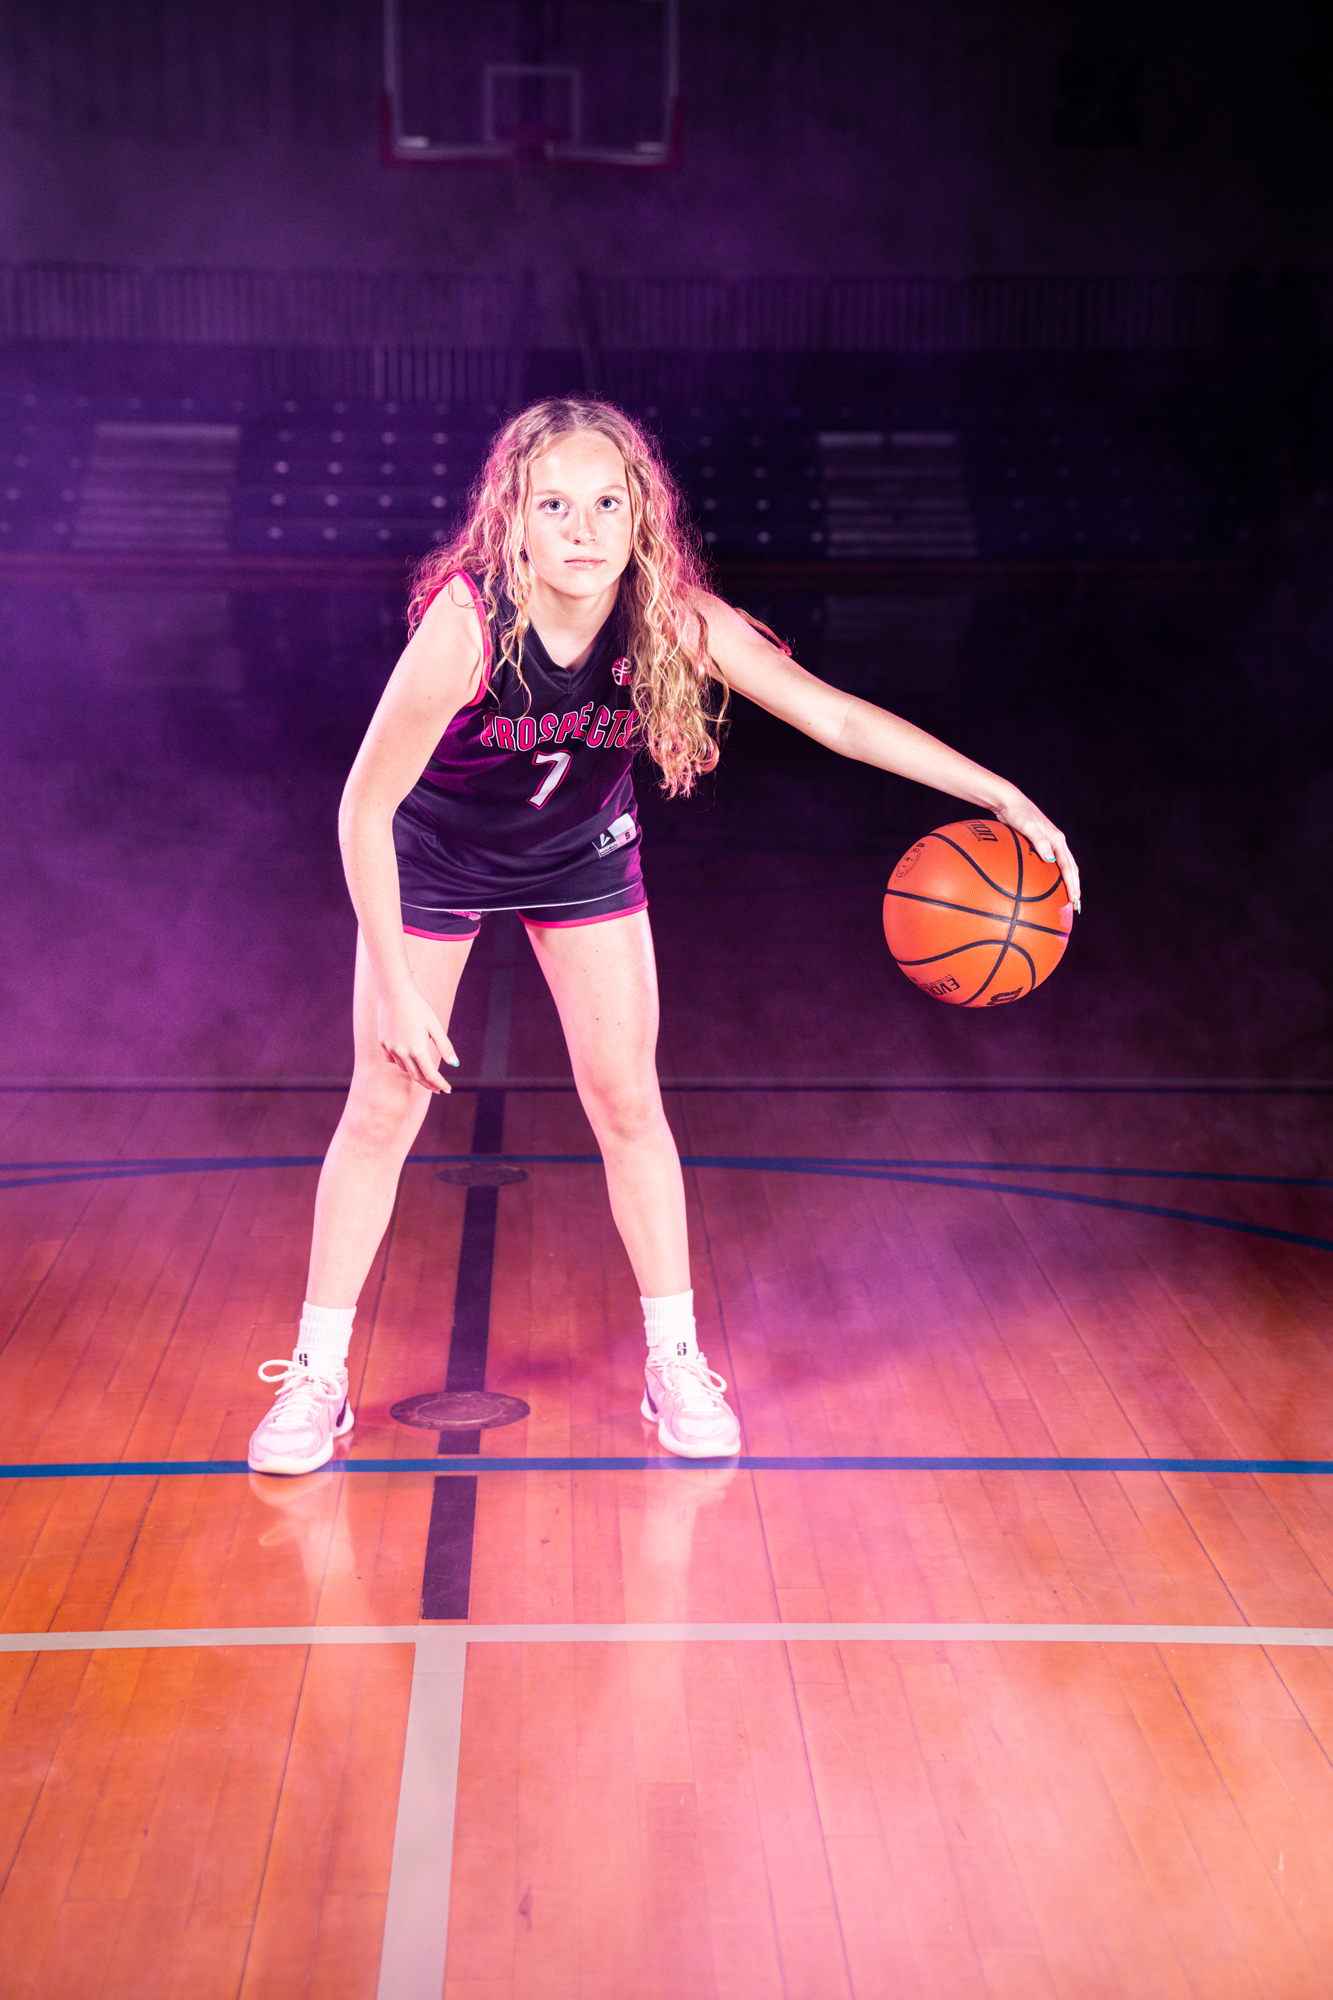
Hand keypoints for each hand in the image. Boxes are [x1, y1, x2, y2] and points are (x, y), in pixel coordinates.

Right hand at [376, 986, 458, 1091]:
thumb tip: (455, 1064)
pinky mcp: (383, 1043)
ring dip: (416, 1073)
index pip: (431, 1075)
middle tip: (438, 1088)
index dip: (440, 1084)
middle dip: (429, 1084)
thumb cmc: (419, 1007)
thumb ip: (445, 1046)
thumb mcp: (435, 1026)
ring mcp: (391, 1048)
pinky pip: (393, 1060)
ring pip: (405, 1069)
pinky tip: (407, 1060)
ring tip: (425, 1073)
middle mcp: (403, 1052)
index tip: (447, 1089)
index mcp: (418, 1049)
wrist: (394, 992)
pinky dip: (402, 1063)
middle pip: (417, 1076)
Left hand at [994, 793, 1080, 912]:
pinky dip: (1054, 876)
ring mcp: (1049, 843)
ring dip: (1067, 882)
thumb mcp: (1027, 826)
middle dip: (1075, 887)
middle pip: (1070, 868)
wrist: (1008, 802)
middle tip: (1076, 906)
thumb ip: (1039, 841)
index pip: (1068, 867)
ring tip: (1068, 898)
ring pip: (1063, 866)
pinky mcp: (1040, 844)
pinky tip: (1048, 885)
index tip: (1074, 900)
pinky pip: (1051, 864)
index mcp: (1057, 839)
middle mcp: (1056, 842)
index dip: (1072, 884)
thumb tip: (1051, 859)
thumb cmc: (1016, 813)